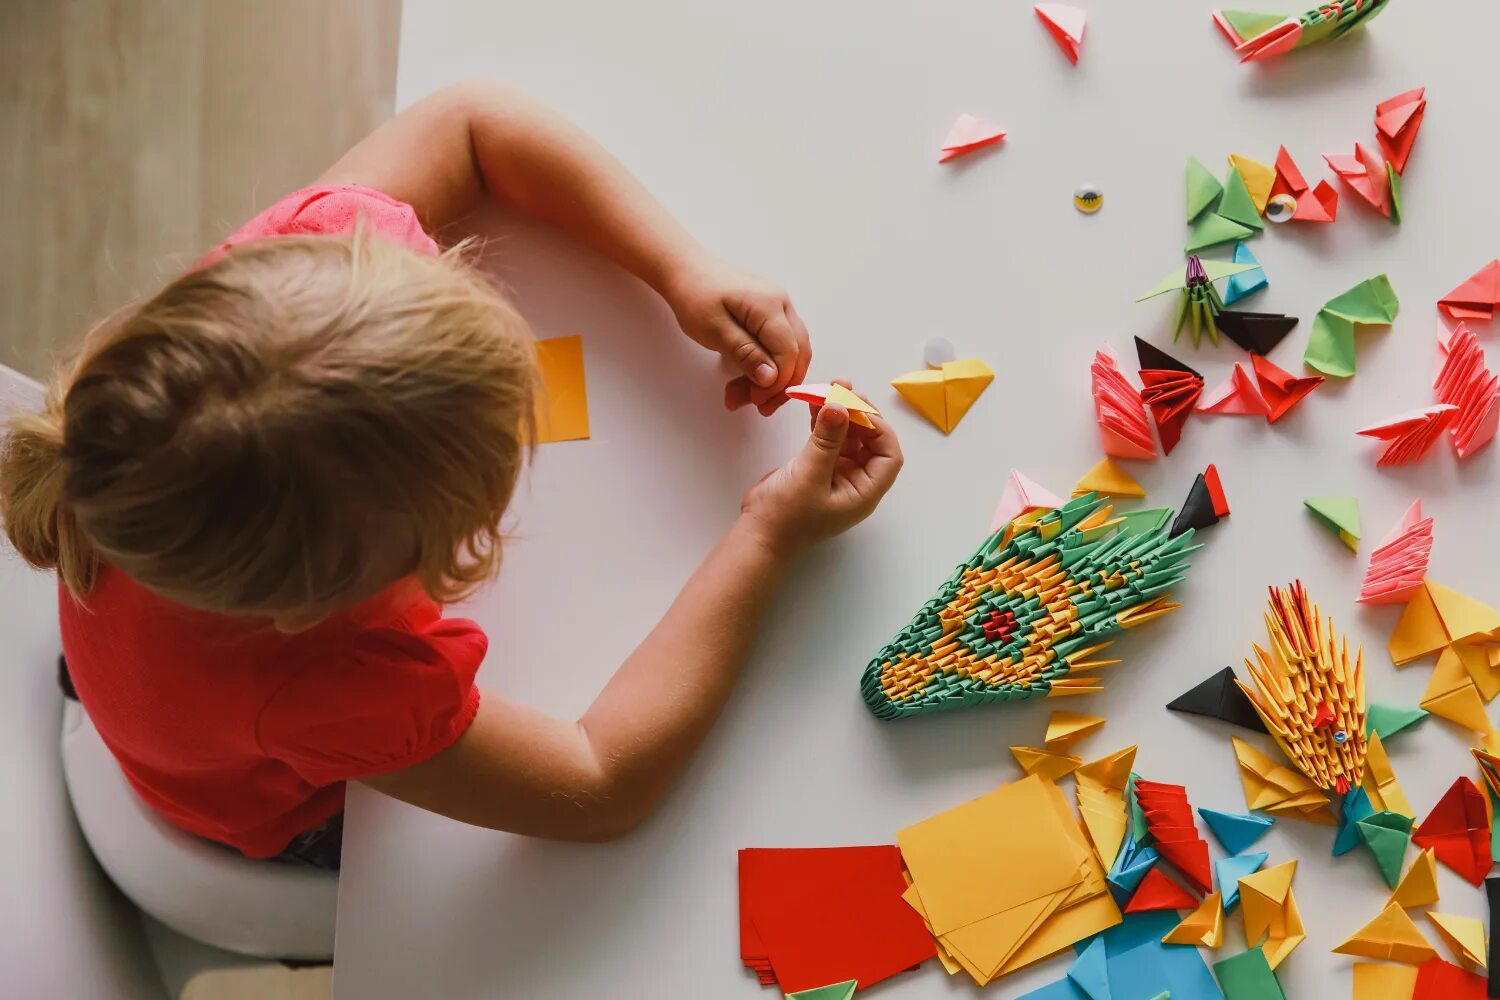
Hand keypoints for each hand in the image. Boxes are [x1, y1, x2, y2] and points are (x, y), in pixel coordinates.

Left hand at [664, 256, 811, 415]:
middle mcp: (782, 304)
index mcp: (769, 305)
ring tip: (744, 395)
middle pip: (797, 353)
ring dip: (773, 378)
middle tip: (758, 406)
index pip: (789, 352)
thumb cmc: (695, 295)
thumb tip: (771, 378)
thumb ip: (746, 353)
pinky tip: (747, 379)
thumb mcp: (715, 329)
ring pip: (790, 351)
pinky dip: (766, 365)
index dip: (778, 382)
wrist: (685, 270)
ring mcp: (779, 308)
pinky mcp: (770, 314)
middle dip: (780, 385)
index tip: (757, 400)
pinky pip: (779, 344)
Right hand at [739, 385, 902, 556]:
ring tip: (830, 387)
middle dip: (859, 415)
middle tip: (844, 390)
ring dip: (841, 413)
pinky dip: (824, 422)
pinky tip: (815, 404)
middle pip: (870, 442)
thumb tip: (840, 405)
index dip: (879, 428)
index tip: (858, 406)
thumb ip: (827, 439)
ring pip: (848, 437)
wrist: (757, 534)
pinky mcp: (818, 468)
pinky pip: (828, 439)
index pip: (887, 456)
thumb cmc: (786, 517)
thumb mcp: (809, 475)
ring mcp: (837, 475)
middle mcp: (856, 482)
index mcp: (864, 492)